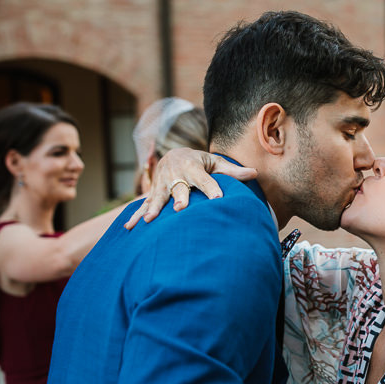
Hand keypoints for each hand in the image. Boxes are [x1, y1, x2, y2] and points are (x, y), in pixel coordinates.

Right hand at [124, 148, 257, 228]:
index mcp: (193, 167)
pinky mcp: (152, 192)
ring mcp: (162, 184)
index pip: (205, 179)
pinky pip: (143, 204)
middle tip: (180, 209)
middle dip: (178, 197)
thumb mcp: (216, 163)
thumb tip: (255, 173)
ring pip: (157, 197)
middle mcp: (175, 174)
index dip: (212, 188)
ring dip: (152, 208)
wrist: (173, 155)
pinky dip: (135, 215)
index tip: (219, 199)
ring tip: (149, 220)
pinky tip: (129, 227)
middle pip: (178, 187)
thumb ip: (233, 171)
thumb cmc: (200, 162)